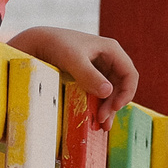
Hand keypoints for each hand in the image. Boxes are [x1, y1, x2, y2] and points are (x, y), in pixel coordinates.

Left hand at [8, 26, 138, 127]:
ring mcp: (99, 69)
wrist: (38, 42)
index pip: (130, 74)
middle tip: (102, 120)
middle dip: (113, 104)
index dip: (127, 92)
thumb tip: (108, 92)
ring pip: (110, 92)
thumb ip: (89, 75)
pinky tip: (94, 119)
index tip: (115, 107)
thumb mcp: (73, 60)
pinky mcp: (89, 76)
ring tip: (101, 125)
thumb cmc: (56, 45)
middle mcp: (108, 59)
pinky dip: (98, 105)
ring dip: (107, 108)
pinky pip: (98, 93)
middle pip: (120, 86)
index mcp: (111, 50)